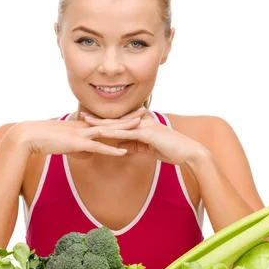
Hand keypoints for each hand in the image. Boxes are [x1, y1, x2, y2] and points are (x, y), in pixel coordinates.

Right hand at [20, 107, 145, 158]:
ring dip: (125, 130)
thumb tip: (90, 155)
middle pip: (112, 121)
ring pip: (108, 131)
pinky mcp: (78, 143)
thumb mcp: (67, 145)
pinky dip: (112, 150)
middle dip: (129, 118)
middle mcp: (85, 127)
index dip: (121, 118)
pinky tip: (124, 152)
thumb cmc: (45, 140)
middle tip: (145, 112)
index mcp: (83, 126)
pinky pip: (98, 147)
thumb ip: (80, 149)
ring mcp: (82, 134)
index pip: (106, 121)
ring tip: (141, 127)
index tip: (134, 114)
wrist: (30, 137)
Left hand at [82, 110, 208, 167]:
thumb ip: (132, 144)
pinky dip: (114, 133)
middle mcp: (142, 119)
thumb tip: (118, 146)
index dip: (104, 120)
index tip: (89, 119)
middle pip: (116, 119)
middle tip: (81, 116)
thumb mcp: (146, 148)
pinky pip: (127, 133)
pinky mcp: (147, 133)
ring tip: (87, 122)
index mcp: (142, 122)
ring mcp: (144, 125)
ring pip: (119, 124)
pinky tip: (102, 133)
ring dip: (102, 123)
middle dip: (98, 118)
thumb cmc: (170, 149)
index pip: (119, 120)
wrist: (187, 152)